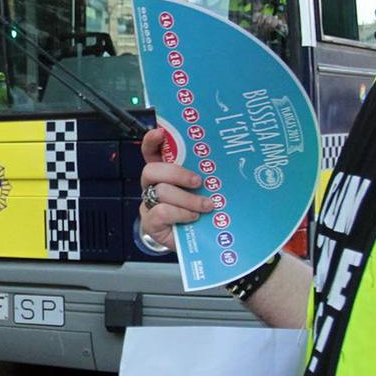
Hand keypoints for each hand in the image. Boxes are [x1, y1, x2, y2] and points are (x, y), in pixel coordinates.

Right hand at [138, 125, 218, 248]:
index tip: (160, 132)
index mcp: (165, 173)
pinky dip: (180, 213)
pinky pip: (160, 212)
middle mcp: (153, 186)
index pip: (151, 152)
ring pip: (161, 192)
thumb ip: (205, 175)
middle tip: (198, 181)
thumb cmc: (200, 211)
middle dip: (176, 173)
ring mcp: (149, 204)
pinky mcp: (150, 223)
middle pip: (152, 170)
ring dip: (188, 199)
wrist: (197, 243)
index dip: (152, 141)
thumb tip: (226, 162)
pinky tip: (193, 217)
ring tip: (206, 206)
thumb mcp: (203, 190)